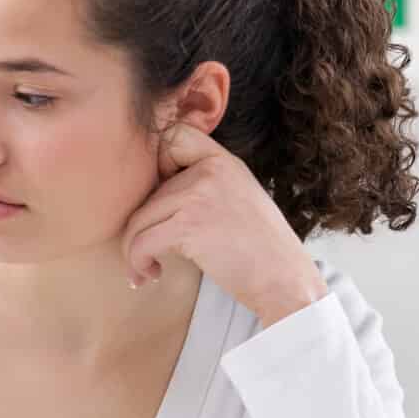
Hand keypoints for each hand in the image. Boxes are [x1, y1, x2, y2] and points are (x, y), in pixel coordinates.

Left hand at [120, 123, 327, 326]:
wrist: (285, 280)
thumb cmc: (259, 249)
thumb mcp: (237, 199)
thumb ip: (203, 185)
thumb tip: (150, 191)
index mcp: (223, 162)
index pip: (174, 136)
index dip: (156, 164)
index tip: (160, 201)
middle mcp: (211, 171)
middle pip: (147, 191)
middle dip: (140, 228)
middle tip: (147, 254)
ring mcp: (199, 195)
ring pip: (137, 219)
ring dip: (133, 250)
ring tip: (146, 269)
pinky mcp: (188, 225)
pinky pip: (139, 242)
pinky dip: (136, 263)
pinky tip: (151, 274)